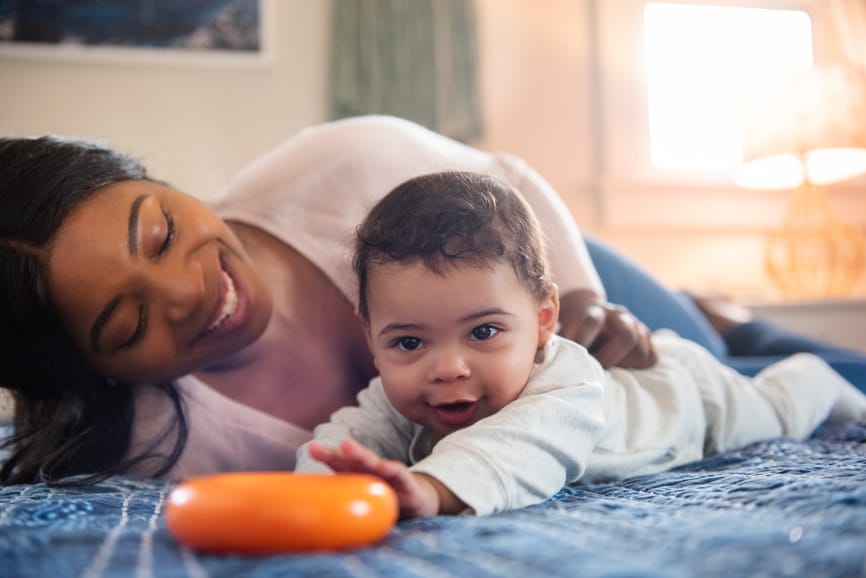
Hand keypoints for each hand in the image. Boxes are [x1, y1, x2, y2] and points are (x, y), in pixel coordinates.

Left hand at [308, 439, 444, 518]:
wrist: (418, 502)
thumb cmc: (385, 500)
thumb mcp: (365, 503)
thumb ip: (345, 503)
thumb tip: (318, 515)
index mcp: (358, 476)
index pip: (341, 465)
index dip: (327, 456)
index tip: (312, 448)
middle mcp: (372, 472)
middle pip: (354, 460)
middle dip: (339, 452)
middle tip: (322, 445)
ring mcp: (389, 476)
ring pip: (373, 463)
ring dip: (360, 454)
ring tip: (347, 446)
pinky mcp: (408, 484)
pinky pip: (400, 475)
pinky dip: (392, 469)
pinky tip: (384, 467)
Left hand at [558, 289, 656, 369]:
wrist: (589, 316)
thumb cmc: (571, 331)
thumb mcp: (562, 331)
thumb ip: (556, 343)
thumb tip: (541, 363)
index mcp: (593, 311)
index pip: (591, 321)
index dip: (582, 341)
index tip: (571, 359)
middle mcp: (618, 316)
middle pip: (626, 336)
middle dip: (610, 359)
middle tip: (595, 372)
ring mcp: (635, 326)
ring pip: (641, 348)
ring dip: (625, 365)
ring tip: (609, 374)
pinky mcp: (647, 338)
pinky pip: (651, 356)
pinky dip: (639, 367)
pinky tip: (623, 371)